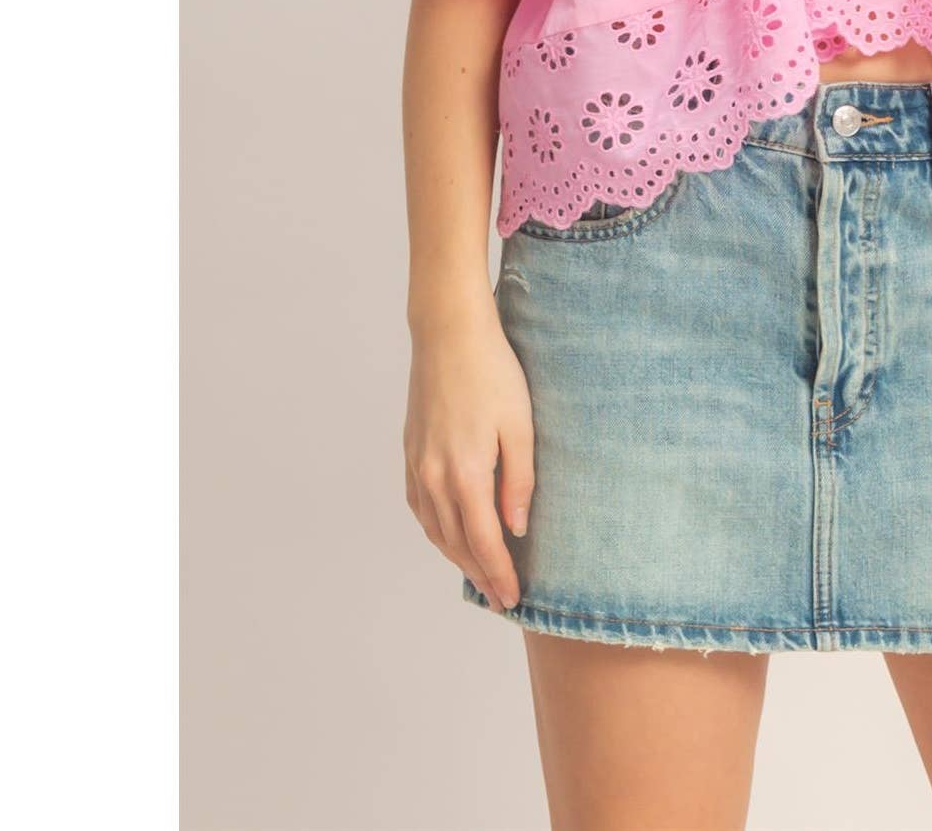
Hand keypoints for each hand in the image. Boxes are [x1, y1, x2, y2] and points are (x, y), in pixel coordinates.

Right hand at [403, 301, 535, 609]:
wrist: (448, 334)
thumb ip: (519, 480)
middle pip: (458, 543)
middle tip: (501, 598)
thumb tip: (516, 528)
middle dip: (481, 573)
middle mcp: (435, 478)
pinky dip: (437, 531)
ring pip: (435, 529)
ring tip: (480, 574)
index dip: (499, 573)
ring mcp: (417, 466)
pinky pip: (420, 508)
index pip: (484, 542)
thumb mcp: (521, 424)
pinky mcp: (410, 453)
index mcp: (466, 473)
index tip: (513, 597)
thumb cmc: (493, 372)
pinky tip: (450, 535)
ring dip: (457, 556)